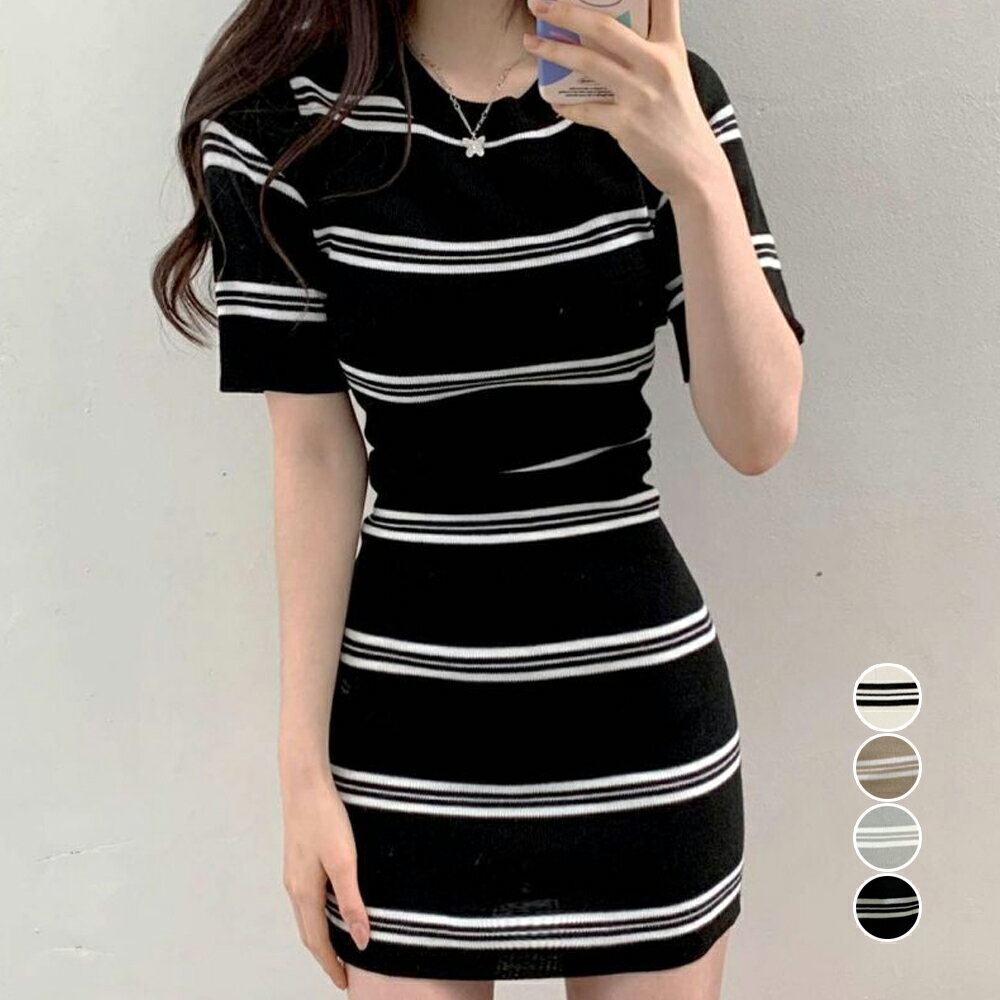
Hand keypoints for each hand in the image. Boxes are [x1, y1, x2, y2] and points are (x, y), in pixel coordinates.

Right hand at [281, 770, 369, 989]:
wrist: (304, 783)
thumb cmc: (325, 819)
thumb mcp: (344, 861)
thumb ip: (352, 901)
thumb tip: (360, 941)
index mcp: (305, 892)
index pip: (318, 942)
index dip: (331, 965)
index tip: (344, 983)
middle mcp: (294, 887)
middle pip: (308, 933)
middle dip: (323, 956)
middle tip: (342, 973)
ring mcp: (293, 873)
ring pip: (305, 916)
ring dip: (319, 936)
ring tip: (339, 948)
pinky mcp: (297, 860)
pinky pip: (306, 899)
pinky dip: (317, 916)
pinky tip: (331, 908)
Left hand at [523, 0, 726, 199]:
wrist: (693, 166)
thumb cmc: (679, 119)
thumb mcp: (675, 74)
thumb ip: (649, 50)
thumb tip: (609, 35)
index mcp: (670, 47)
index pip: (662, 0)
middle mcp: (656, 64)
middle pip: (605, 26)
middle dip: (566, 11)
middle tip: (538, 3)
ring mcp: (639, 94)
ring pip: (587, 62)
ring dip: (553, 51)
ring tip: (531, 43)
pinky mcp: (625, 124)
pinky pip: (585, 109)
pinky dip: (566, 104)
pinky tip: (553, 100)